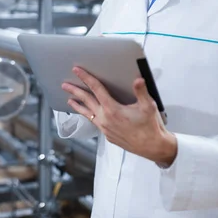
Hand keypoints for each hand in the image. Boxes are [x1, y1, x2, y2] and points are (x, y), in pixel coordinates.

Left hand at [62, 67, 177, 164]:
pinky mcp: (108, 135)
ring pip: (87, 114)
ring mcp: (105, 128)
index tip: (77, 71)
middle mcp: (105, 119)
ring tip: (69, 100)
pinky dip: (88, 115)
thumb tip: (137, 80)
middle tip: (65, 85)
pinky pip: (94, 122)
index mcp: (112, 109)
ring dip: (78, 106)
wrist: (152, 147)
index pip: (96, 89)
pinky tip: (88, 114)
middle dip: (75, 91)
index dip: (86, 78)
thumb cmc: (150, 126)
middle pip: (86, 101)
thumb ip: (141, 91)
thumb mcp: (148, 106)